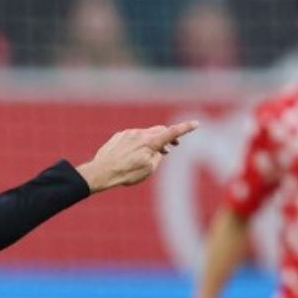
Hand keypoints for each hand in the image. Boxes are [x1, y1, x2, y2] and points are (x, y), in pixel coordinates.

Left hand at [77, 121, 199, 192]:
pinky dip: (137, 143)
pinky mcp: (119, 136)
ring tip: (151, 154)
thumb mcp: (148, 169)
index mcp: (150, 142)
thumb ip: (157, 156)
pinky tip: (132, 154)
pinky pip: (132, 136)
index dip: (185, 128)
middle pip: (159, 131)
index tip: (196, 124)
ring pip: (146, 134)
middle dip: (167, 138)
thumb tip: (158, 149)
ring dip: (151, 141)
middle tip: (171, 148)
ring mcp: (128, 133)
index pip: (172, 133)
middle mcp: (140, 134)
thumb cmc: (126, 173)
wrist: (102, 171)